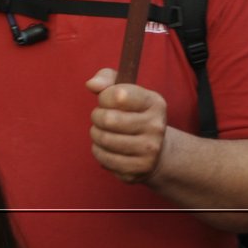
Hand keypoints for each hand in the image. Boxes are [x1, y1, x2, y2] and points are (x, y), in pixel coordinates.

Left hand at [85, 67, 167, 183]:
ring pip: (104, 139)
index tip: (106, 100)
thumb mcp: (124, 88)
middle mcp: (156, 126)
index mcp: (154, 102)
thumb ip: (106, 78)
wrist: (155, 149)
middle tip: (100, 118)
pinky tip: (106, 147)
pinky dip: (98, 151)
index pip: (118, 95)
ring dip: (96, 134)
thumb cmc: (132, 112)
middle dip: (97, 117)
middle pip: (108, 119)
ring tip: (102, 132)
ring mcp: (150, 150)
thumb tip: (91, 84)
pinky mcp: (139, 169)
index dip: (104, 97)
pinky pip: (104, 158)